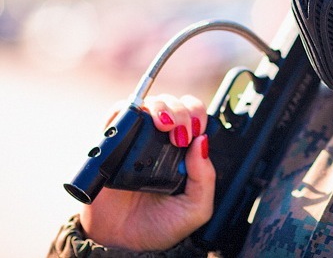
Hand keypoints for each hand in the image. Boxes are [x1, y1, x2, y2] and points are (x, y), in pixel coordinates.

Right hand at [79, 94, 215, 251]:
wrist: (121, 245)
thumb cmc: (159, 226)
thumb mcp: (194, 209)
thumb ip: (205, 178)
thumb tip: (202, 141)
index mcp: (185, 150)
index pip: (195, 116)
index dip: (197, 115)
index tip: (194, 132)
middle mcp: (162, 139)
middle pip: (175, 104)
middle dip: (181, 110)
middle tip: (179, 133)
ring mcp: (137, 138)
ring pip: (151, 103)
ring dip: (160, 106)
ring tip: (163, 125)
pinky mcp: (112, 142)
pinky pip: (118, 114)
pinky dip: (127, 111)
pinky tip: (136, 124)